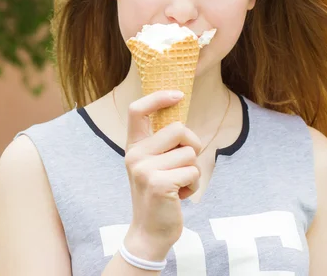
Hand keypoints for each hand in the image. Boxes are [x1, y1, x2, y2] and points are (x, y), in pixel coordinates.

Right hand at [123, 90, 202, 261]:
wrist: (150, 232)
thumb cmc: (159, 194)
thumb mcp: (152, 164)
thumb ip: (161, 143)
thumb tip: (181, 117)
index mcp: (133, 147)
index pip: (138, 110)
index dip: (158, 97)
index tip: (178, 94)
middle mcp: (134, 155)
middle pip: (178, 128)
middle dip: (193, 144)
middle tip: (185, 164)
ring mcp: (145, 170)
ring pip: (190, 152)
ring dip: (193, 170)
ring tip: (179, 184)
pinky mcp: (159, 184)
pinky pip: (192, 171)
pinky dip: (193, 184)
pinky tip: (180, 196)